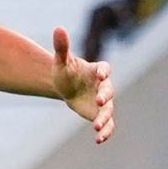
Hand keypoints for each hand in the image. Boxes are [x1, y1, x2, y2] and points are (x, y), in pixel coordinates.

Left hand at [51, 26, 114, 143]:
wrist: (66, 86)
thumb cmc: (65, 71)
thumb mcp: (61, 60)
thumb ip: (62, 46)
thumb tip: (58, 28)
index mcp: (97, 70)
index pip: (104, 68)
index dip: (104, 71)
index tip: (100, 75)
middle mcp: (104, 85)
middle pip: (109, 90)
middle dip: (106, 96)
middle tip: (99, 100)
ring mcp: (104, 101)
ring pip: (109, 110)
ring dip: (105, 119)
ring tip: (97, 127)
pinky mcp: (101, 114)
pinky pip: (108, 124)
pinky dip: (106, 131)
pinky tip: (98, 140)